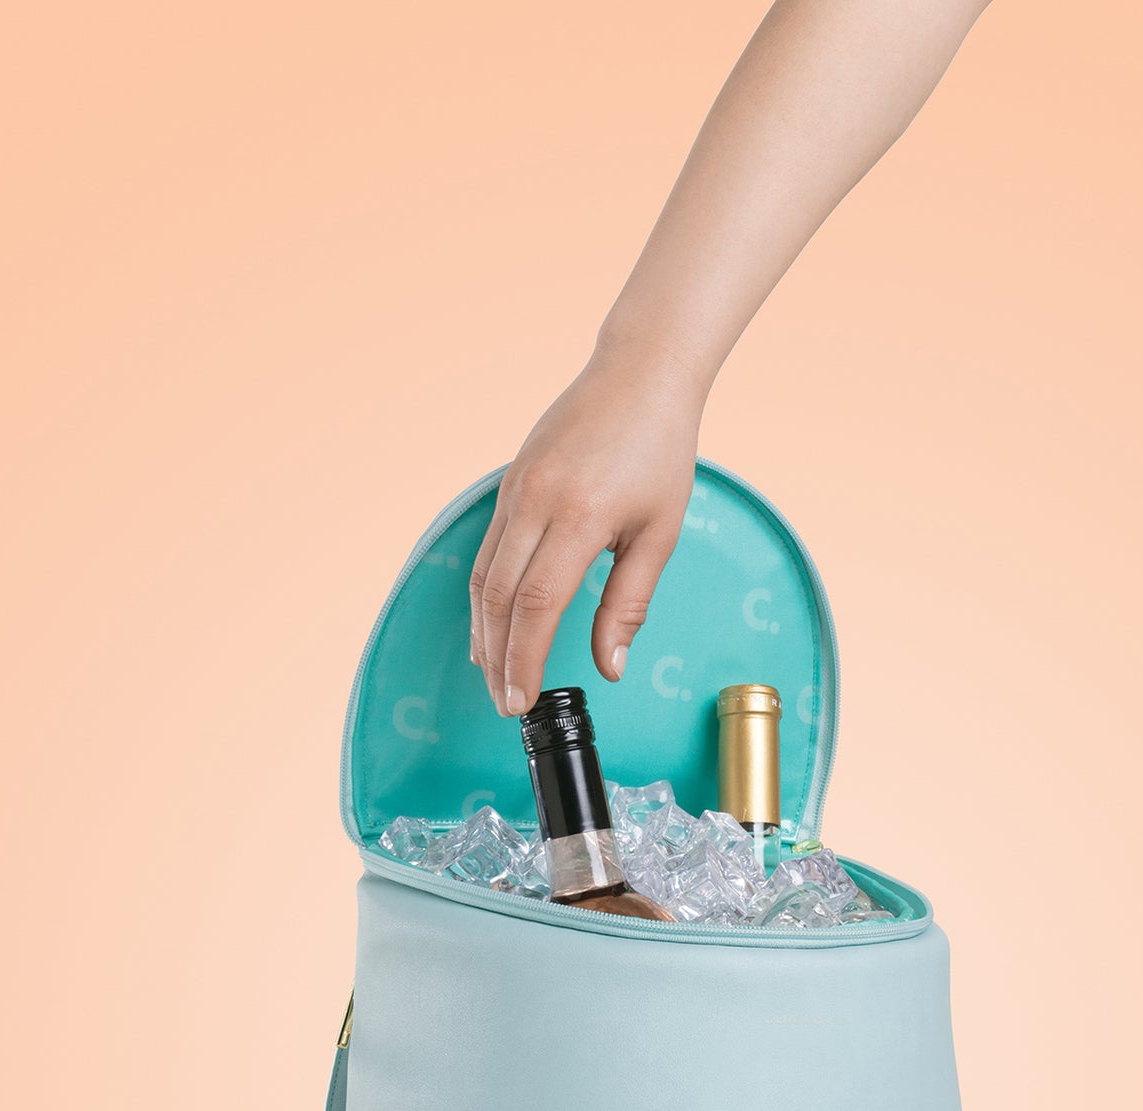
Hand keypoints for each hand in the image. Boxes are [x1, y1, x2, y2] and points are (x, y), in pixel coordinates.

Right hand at [469, 344, 703, 715]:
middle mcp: (537, 502)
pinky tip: (492, 627)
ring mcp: (516, 491)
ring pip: (482, 577)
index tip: (523, 701)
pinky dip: (484, 598)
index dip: (524, 659)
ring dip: (485, 634)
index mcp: (579, 516)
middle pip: (498, 598)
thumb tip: (609, 667)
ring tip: (495, 675)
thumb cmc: (659, 452)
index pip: (536, 605)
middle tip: (507, 704)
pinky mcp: (509, 485)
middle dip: (498, 659)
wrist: (638, 374)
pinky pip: (487, 552)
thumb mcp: (659, 534)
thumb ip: (629, 604)